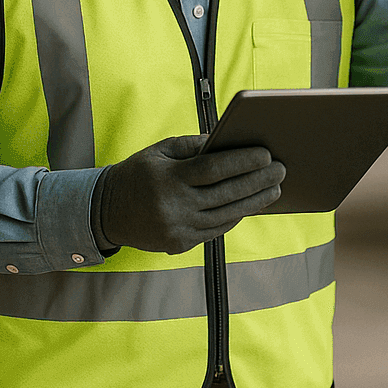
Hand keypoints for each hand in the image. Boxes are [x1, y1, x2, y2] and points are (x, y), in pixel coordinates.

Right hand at [96, 135, 284, 254]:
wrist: (105, 212)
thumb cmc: (138, 174)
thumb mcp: (160, 151)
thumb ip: (194, 146)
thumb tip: (231, 142)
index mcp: (168, 178)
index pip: (214, 169)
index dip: (243, 162)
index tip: (267, 154)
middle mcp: (173, 207)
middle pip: (226, 194)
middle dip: (258, 182)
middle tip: (282, 170)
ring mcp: (177, 229)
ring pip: (226, 215)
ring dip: (254, 202)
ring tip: (275, 188)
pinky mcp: (180, 245)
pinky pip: (216, 230)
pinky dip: (236, 216)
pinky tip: (251, 204)